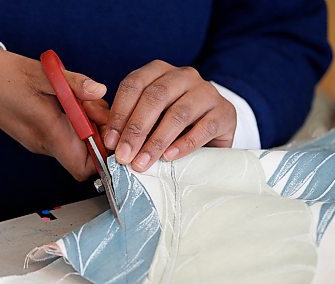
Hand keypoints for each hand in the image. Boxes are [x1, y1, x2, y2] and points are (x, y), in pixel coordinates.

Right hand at [0, 46, 106, 180]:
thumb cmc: (5, 76)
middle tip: (94, 107)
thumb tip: (100, 91)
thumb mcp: (44, 73)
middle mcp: (45, 144)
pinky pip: (66, 138)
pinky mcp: (38, 136)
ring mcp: (41, 142)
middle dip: (100, 136)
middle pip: (85, 158)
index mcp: (48, 132)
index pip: (84, 167)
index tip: (109, 130)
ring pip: (77, 147)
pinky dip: (76, 124)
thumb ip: (74, 83)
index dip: (103, 156)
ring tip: (81, 100)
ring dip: (88, 127)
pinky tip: (71, 103)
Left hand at [103, 60, 236, 171]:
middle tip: (124, 156)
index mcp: (159, 71)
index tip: (110, 141)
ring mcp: (207, 92)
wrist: (214, 128)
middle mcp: (184, 76)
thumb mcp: (150, 118)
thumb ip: (130, 123)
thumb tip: (111, 142)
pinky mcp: (224, 112)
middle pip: (155, 97)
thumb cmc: (174, 123)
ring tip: (143, 163)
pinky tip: (169, 158)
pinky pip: (203, 128)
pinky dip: (183, 145)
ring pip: (178, 113)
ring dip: (156, 141)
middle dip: (136, 129)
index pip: (134, 85)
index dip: (119, 113)